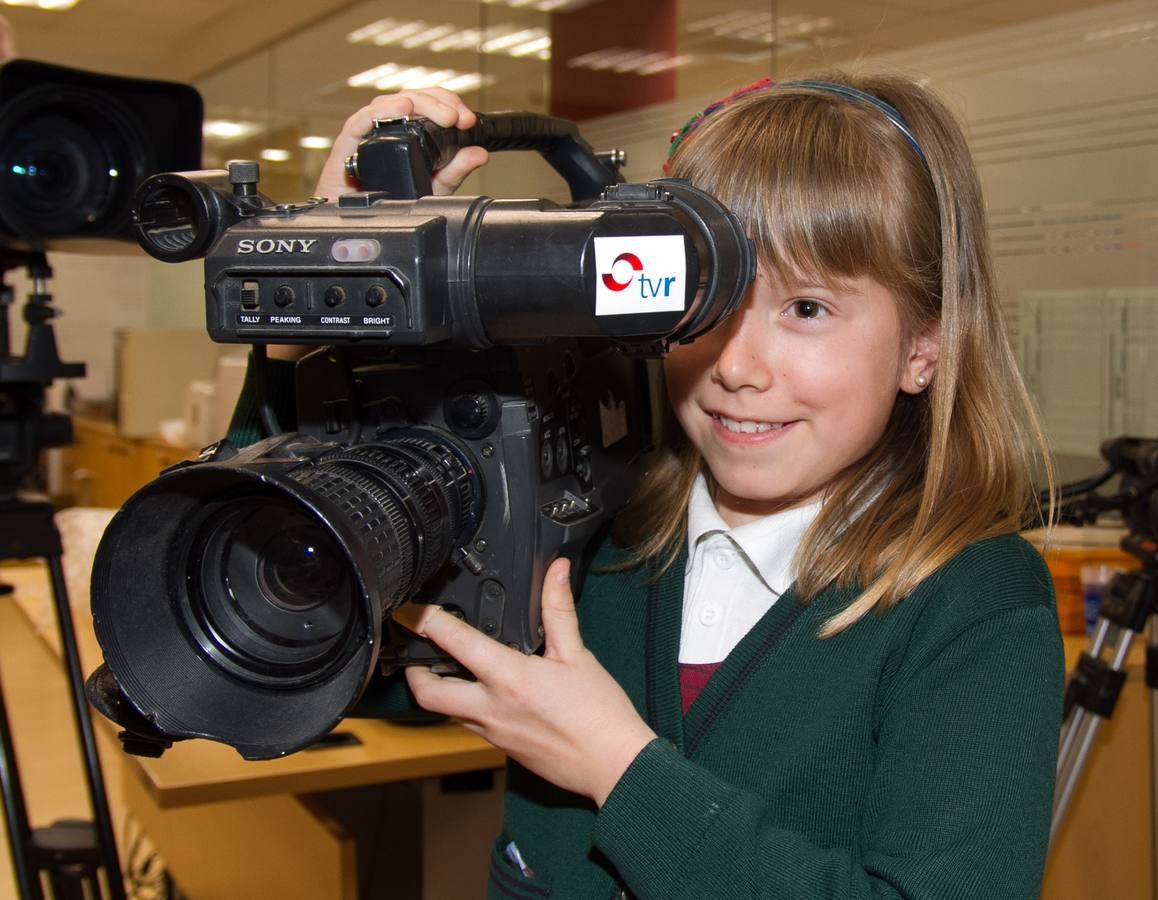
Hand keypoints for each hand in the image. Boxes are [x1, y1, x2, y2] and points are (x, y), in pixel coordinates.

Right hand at [314, 88, 489, 199]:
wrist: (356, 229)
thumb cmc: (386, 206)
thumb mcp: (431, 189)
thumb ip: (454, 171)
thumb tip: (479, 154)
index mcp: (406, 134)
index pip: (428, 105)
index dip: (449, 104)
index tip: (467, 120)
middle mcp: (385, 129)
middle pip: (411, 99)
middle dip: (439, 103)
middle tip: (459, 118)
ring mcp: (366, 135)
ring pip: (389, 104)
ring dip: (417, 103)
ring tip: (441, 114)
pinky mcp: (347, 146)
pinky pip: (360, 121)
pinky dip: (381, 112)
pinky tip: (402, 110)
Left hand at [403, 558, 656, 805]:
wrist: (613, 765)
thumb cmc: (599, 713)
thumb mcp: (577, 654)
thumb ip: (558, 609)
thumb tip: (556, 570)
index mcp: (509, 679)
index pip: (456, 643)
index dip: (427, 621)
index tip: (413, 610)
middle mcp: (492, 708)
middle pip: (428, 693)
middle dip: (413, 670)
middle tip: (416, 650)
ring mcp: (493, 732)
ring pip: (446, 712)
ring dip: (438, 690)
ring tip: (446, 667)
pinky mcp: (502, 748)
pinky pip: (470, 726)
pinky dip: (465, 707)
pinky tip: (483, 693)